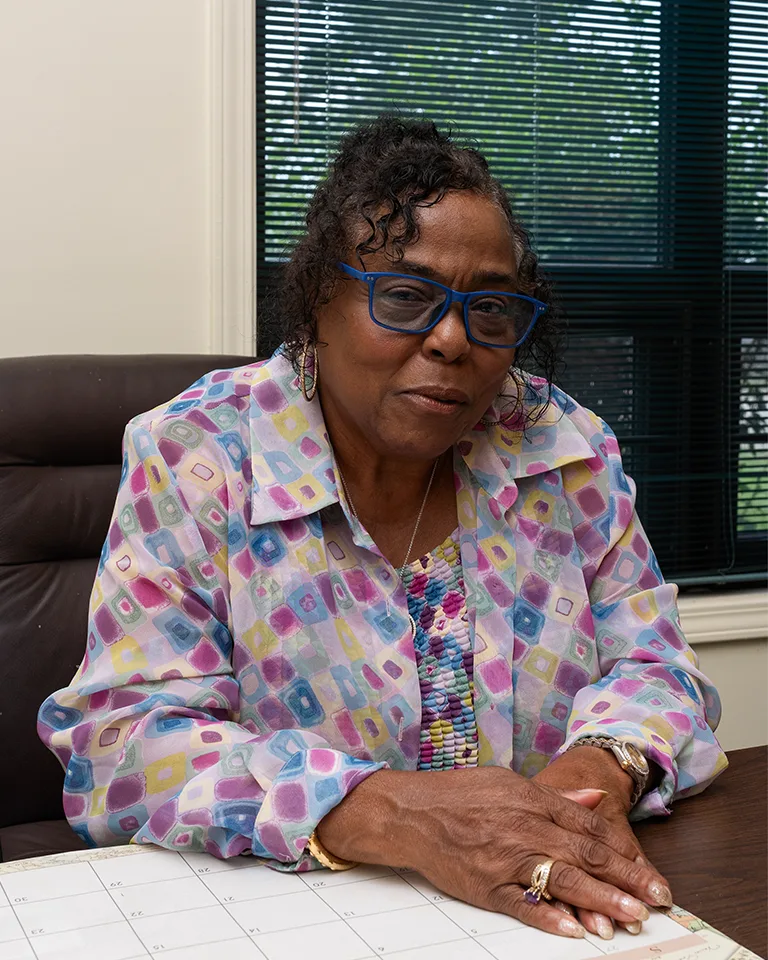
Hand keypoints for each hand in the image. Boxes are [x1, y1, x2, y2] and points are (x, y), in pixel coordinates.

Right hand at [316, 766, 671, 938]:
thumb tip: (597, 799)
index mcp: (531, 799)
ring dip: (601, 898)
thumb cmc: (461, 794)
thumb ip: (556, 795)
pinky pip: (523, 904)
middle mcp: (523, 826)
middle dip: (626, 878)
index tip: (649, 871)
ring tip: (632, 913)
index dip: (623, 850)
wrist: (412, 812)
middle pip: (584, 852)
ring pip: (562, 878)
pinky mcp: (486, 885)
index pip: (588, 826)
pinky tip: (574, 928)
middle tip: (657, 898)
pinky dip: (549, 916)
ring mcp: (505, 858)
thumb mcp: (508, 782)